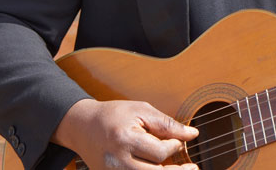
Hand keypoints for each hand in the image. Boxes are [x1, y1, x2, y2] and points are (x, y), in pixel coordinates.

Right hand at [52, 99, 198, 169]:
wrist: (83, 126)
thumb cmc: (114, 115)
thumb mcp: (141, 111)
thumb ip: (167, 124)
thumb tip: (192, 134)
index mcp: (125, 139)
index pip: (159, 152)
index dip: (174, 146)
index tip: (178, 141)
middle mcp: (118, 161)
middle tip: (192, 168)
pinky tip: (159, 169)